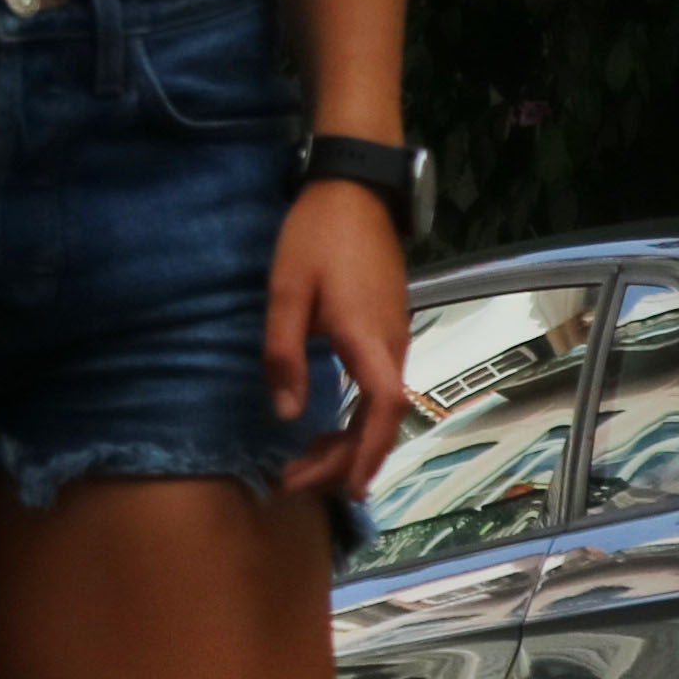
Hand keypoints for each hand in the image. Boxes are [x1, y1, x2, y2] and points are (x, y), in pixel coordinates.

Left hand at [268, 176, 410, 507]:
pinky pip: (378, 388)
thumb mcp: (286, 293)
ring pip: (381, 406)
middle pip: (381, 419)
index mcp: (369, 339)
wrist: (356, 188)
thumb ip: (284, 353)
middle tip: (295, 484)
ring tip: (304, 464)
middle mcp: (392, 345)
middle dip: (344, 460)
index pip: (382, 411)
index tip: (347, 489)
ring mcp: (394, 336)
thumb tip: (288, 414)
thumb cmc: (317, 237)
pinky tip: (328, 424)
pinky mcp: (387, 327)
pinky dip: (355, 417)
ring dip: (349, 441)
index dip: (367, 454)